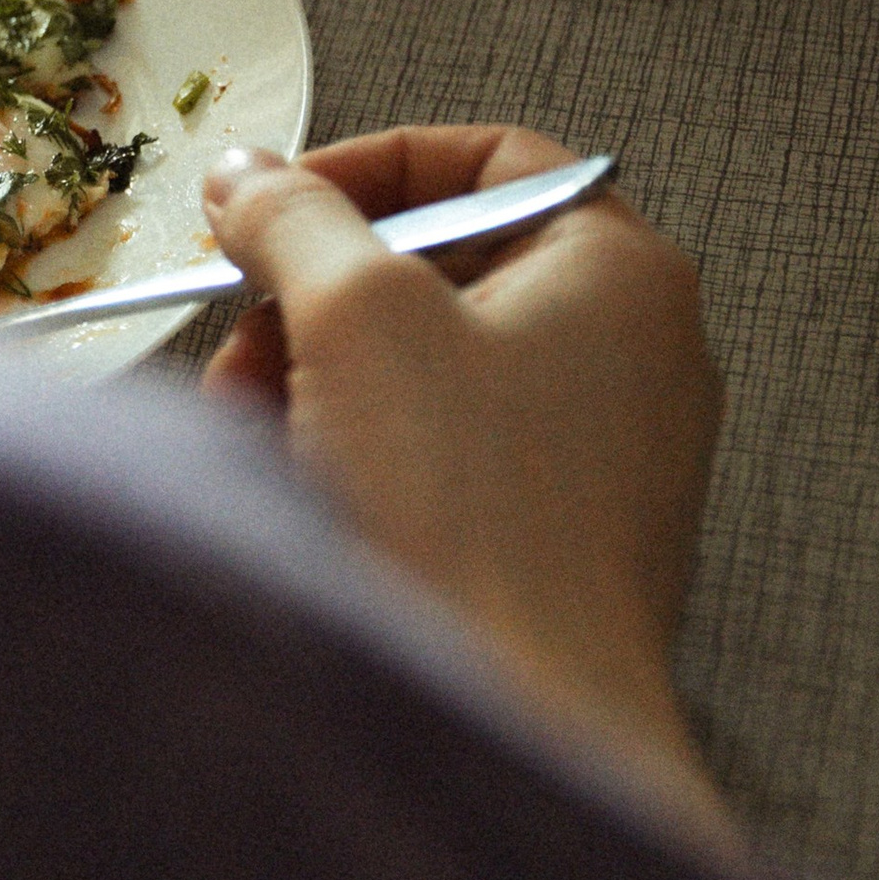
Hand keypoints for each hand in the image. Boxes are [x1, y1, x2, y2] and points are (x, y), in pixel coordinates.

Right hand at [203, 126, 726, 836]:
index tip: (275, 202)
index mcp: (622, 270)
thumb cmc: (471, 510)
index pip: (487, 159)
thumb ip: (293, 215)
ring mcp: (601, 452)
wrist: (521, 720)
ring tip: (248, 415)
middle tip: (247, 320)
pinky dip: (359, 445)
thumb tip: (248, 175)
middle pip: (445, 265)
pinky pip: (442, 451)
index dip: (368, 167)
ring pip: (430, 363)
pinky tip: (293, 476)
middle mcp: (632, 352)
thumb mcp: (357, 313)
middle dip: (319, 292)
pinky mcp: (555, 536)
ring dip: (320, 371)